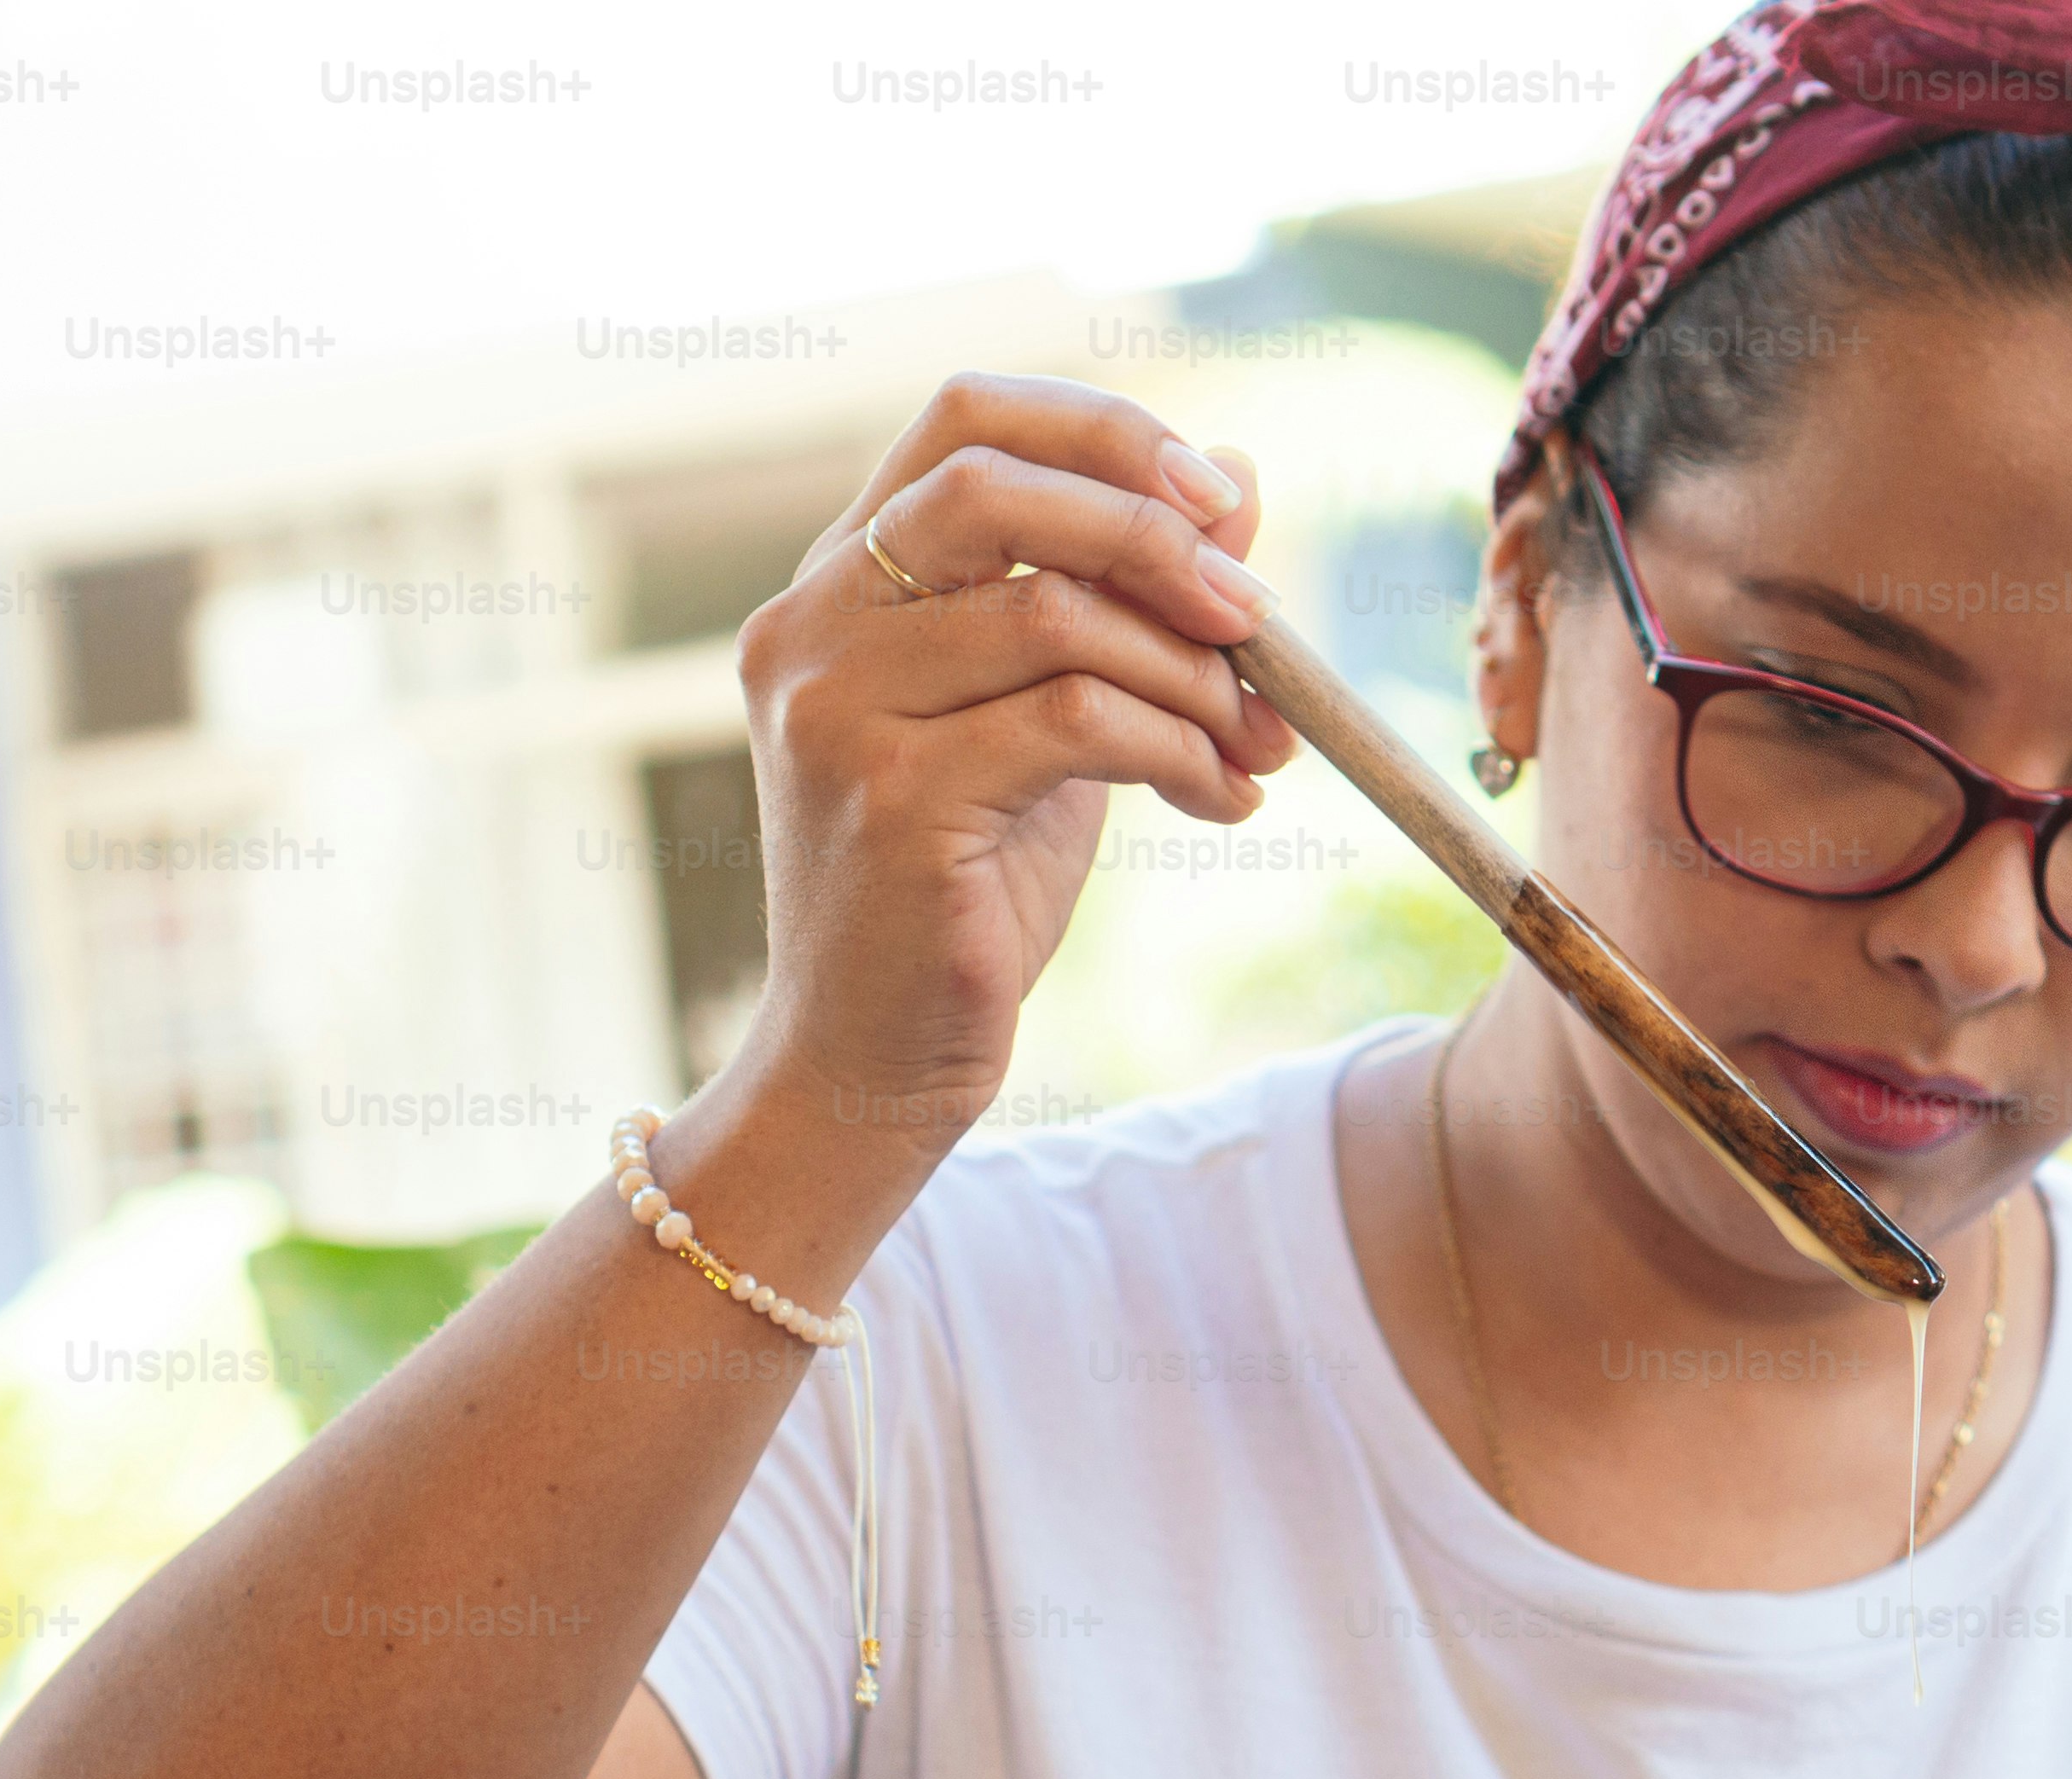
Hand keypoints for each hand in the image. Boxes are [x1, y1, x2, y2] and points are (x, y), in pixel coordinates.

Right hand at [716, 373, 1296, 1165]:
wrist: (869, 1067)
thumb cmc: (959, 894)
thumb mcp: (1053, 723)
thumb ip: (1122, 603)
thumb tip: (1239, 474)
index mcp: (841, 583)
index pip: (965, 417)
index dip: (1105, 433)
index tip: (1217, 497)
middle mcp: (813, 626)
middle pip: (999, 485)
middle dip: (1156, 535)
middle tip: (1259, 619)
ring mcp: (836, 709)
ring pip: (1056, 613)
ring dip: (1192, 673)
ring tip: (1254, 742)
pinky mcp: (888, 799)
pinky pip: (1075, 720)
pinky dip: (1179, 750)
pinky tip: (1220, 800)